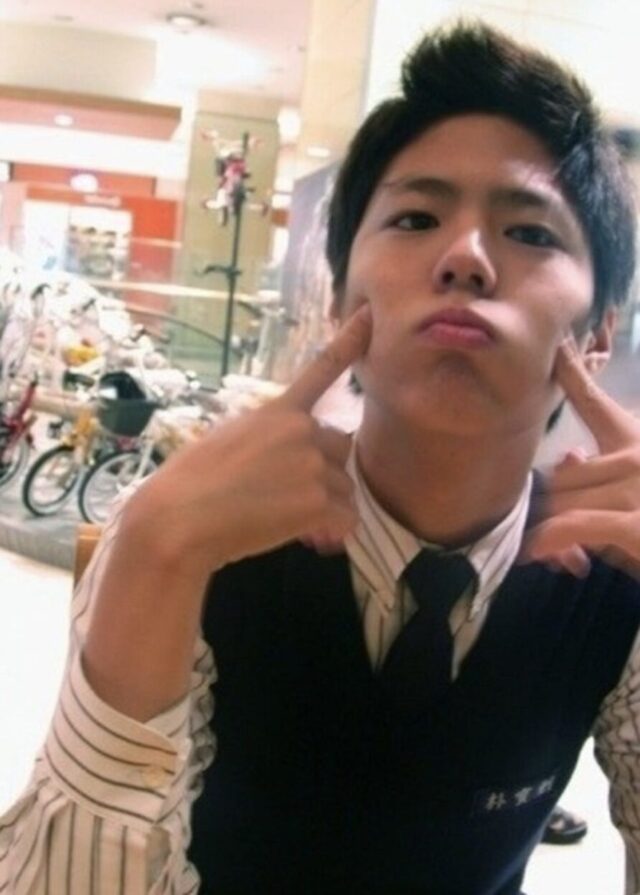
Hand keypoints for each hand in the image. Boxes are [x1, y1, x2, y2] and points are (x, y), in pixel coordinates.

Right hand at [125, 305, 371, 574]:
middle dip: (324, 473)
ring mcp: (312, 465)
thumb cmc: (189, 483)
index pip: (321, 369)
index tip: (369, 315)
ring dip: (325, 506)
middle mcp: (301, 430)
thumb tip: (294, 462)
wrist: (178, 518)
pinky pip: (347, 517)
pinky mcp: (318, 502)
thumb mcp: (227, 440)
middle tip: (291, 498)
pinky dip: (333, 533)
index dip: (349, 341)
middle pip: (339, 448)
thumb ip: (268, 439)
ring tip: (288, 522)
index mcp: (277, 411)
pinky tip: (309, 538)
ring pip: (344, 487)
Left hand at [521, 336, 639, 579]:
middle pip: (560, 471)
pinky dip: (545, 541)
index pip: (592, 400)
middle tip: (512, 521)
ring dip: (533, 525)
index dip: (568, 369)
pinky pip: (572, 527)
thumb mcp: (635, 485)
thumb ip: (603, 471)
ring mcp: (638, 489)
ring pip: (560, 498)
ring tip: (517, 546)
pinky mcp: (637, 525)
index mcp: (638, 440)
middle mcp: (637, 456)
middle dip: (533, 500)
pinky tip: (530, 552)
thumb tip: (568, 458)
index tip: (551, 344)